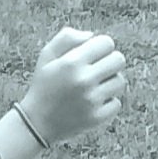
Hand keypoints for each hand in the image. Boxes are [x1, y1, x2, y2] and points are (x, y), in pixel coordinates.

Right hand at [19, 25, 127, 144]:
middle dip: (110, 61)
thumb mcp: (46, 56)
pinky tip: (93, 102)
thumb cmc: (44, 85)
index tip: (94, 54)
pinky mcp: (97, 118)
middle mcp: (83, 80)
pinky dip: (107, 102)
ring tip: (95, 86)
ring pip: (120, 82)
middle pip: (119, 60)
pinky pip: (116, 103)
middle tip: (98, 69)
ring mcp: (91, 100)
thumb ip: (67, 38)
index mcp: (71, 62)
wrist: (37, 123)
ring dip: (110, 82)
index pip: (107, 43)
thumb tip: (92, 35)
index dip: (101, 46)